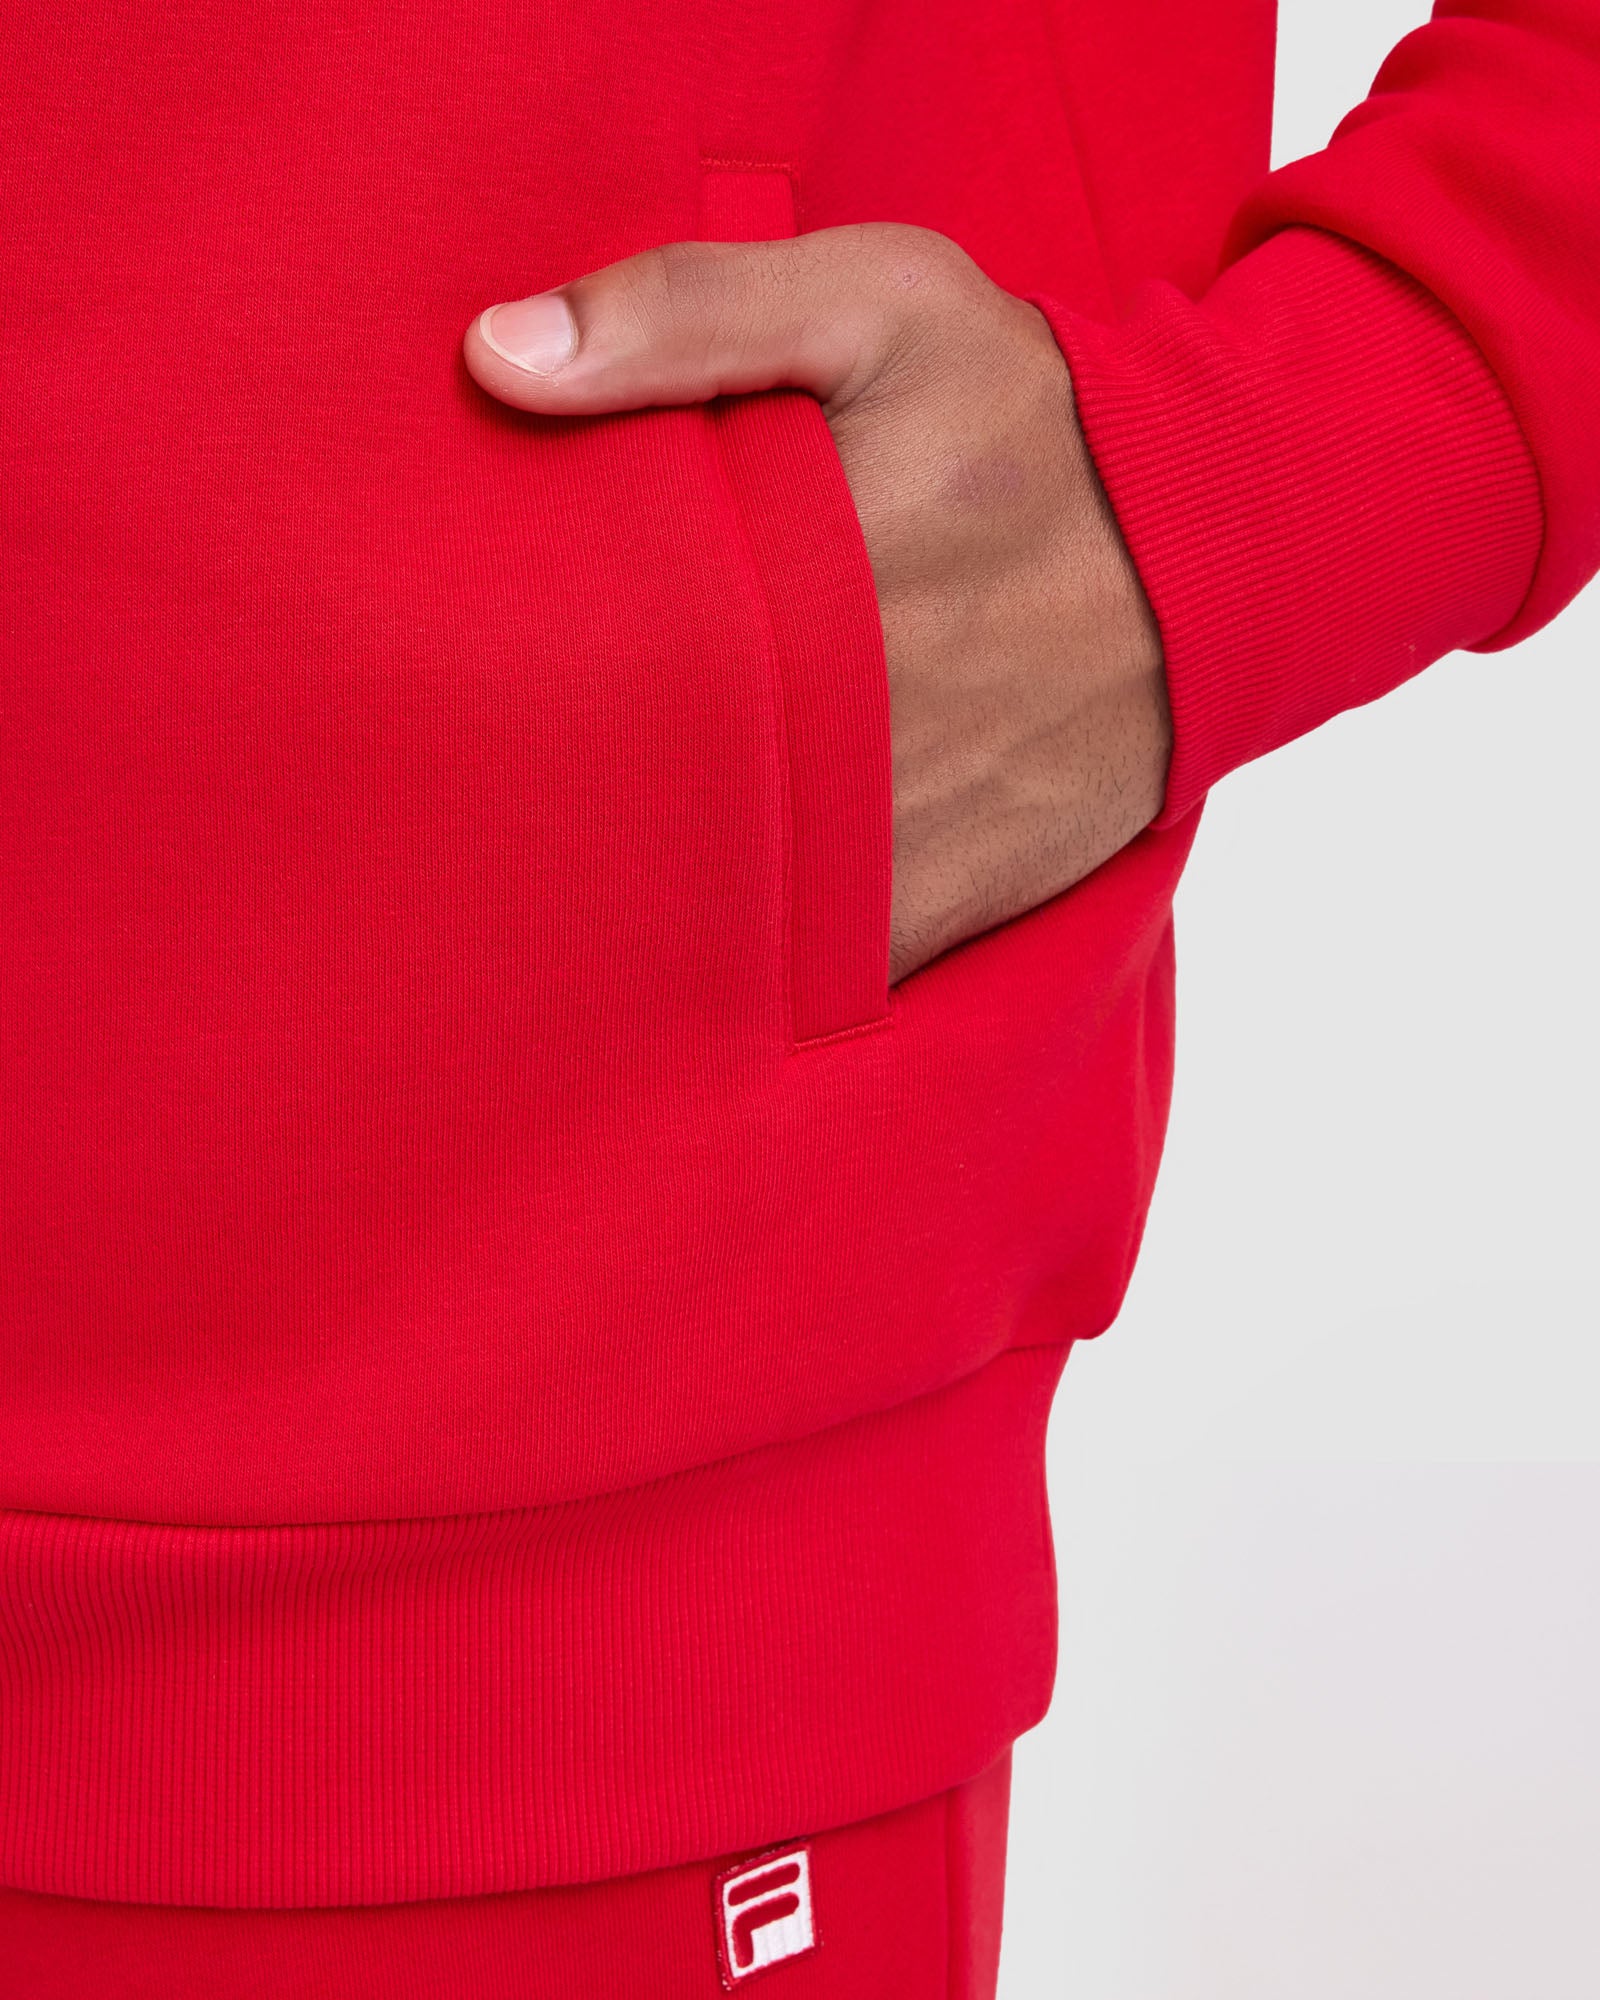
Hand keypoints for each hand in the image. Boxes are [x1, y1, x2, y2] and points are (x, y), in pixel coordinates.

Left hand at [463, 224, 1170, 985]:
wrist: (1220, 550)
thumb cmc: (1037, 417)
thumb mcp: (882, 304)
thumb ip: (690, 313)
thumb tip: (493, 357)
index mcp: (807, 579)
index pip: (603, 664)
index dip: (507, 694)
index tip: (442, 702)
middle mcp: (852, 732)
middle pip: (645, 805)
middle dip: (553, 812)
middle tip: (467, 806)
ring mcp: (905, 839)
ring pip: (723, 915)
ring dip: (641, 907)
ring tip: (553, 899)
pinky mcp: (953, 902)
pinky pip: (826, 973)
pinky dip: (755, 971)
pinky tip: (685, 950)